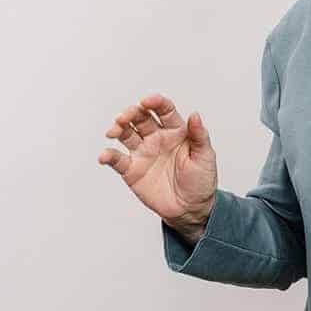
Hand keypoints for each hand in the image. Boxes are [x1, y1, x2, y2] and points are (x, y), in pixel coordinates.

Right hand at [98, 93, 218, 236]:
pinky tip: (105, 156)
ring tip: (113, 131)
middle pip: (140, 117)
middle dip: (131, 113)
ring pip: (125, 133)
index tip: (148, 101)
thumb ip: (199, 135)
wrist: (191, 208)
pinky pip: (117, 159)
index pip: (164, 110)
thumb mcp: (205, 156)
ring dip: (117, 128)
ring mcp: (143, 152)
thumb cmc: (201, 180)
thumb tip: (195, 115)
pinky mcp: (132, 170)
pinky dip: (108, 156)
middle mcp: (157, 138)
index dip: (155, 102)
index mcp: (176, 131)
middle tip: (124, 117)